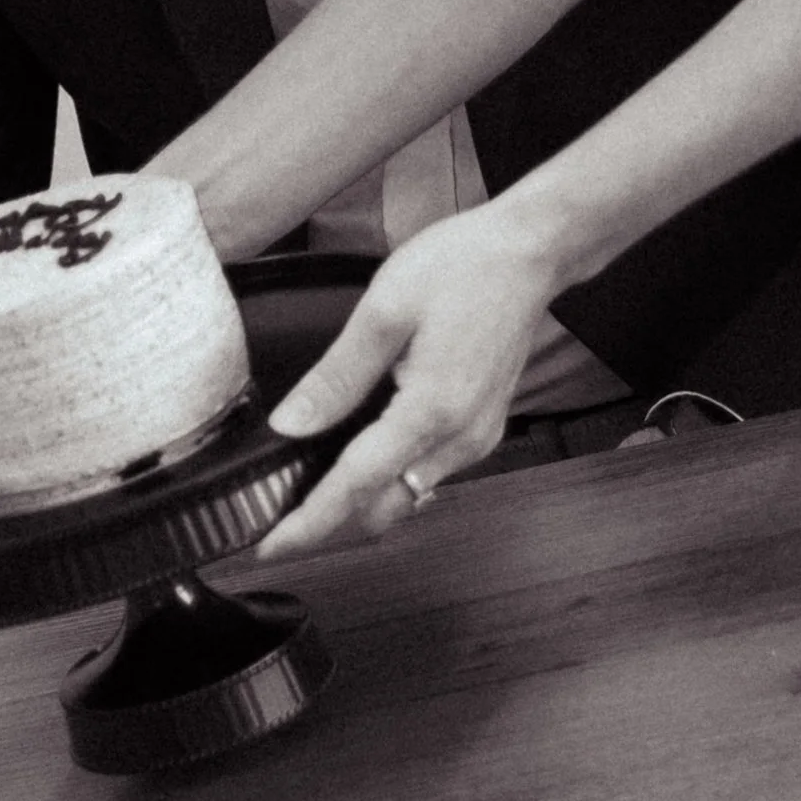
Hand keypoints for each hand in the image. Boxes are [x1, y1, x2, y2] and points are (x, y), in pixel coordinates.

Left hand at [255, 199, 563, 552]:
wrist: (531, 253)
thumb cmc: (465, 267)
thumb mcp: (385, 310)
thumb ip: (336, 376)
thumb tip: (290, 425)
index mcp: (430, 410)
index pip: (356, 487)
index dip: (308, 523)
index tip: (269, 547)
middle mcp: (460, 437)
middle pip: (383, 509)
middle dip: (331, 519)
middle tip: (280, 507)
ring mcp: (477, 438)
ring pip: (408, 496)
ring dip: (361, 498)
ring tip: (313, 478)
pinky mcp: (483, 429)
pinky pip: (429, 473)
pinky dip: (391, 476)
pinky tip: (364, 448)